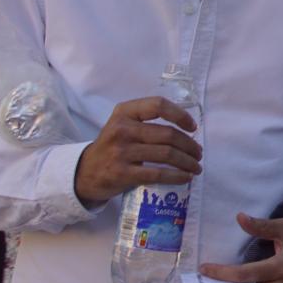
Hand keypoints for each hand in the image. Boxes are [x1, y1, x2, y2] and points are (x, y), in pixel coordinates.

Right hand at [72, 97, 199, 204]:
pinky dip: (177, 176)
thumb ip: (146, 122)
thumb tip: (186, 130)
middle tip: (198, 153)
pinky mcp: (122, 173)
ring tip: (196, 166)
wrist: (84, 173)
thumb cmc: (112, 147)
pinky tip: (186, 177)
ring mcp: (121, 152)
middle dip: (189, 145)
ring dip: (187, 161)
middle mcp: (122, 129)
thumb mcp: (122, 125)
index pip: (158, 105)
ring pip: (166, 154)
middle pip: (167, 134)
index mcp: (124, 112)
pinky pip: (158, 174)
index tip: (193, 127)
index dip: (180, 115)